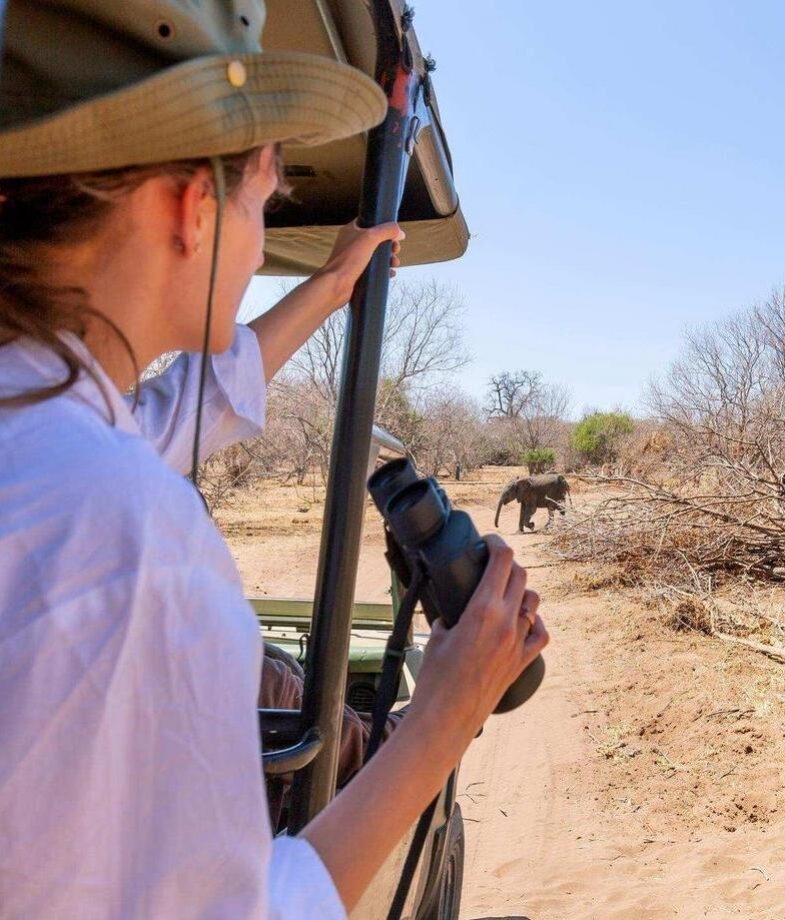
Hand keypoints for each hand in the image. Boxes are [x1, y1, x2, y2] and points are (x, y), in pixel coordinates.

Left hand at [313, 220, 403, 309]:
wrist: (336, 285)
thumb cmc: (348, 260)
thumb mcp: (370, 238)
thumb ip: (386, 231)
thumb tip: (399, 232)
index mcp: (352, 230)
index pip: (371, 223)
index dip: (384, 227)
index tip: (394, 234)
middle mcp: (352, 243)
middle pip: (377, 240)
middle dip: (389, 245)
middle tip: (395, 250)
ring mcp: (355, 258)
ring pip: (377, 255)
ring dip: (388, 259)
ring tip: (394, 263)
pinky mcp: (358, 272)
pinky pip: (374, 269)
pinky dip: (383, 270)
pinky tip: (390, 273)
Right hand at [406, 535, 548, 760]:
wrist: (447, 718)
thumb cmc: (435, 678)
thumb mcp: (437, 635)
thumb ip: (449, 615)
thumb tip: (452, 607)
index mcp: (483, 609)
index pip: (502, 560)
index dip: (496, 543)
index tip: (487, 542)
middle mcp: (506, 621)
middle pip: (520, 576)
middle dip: (507, 564)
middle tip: (492, 565)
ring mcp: (518, 642)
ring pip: (534, 602)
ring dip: (521, 591)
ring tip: (505, 592)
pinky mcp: (523, 661)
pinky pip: (541, 633)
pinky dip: (535, 622)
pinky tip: (525, 620)